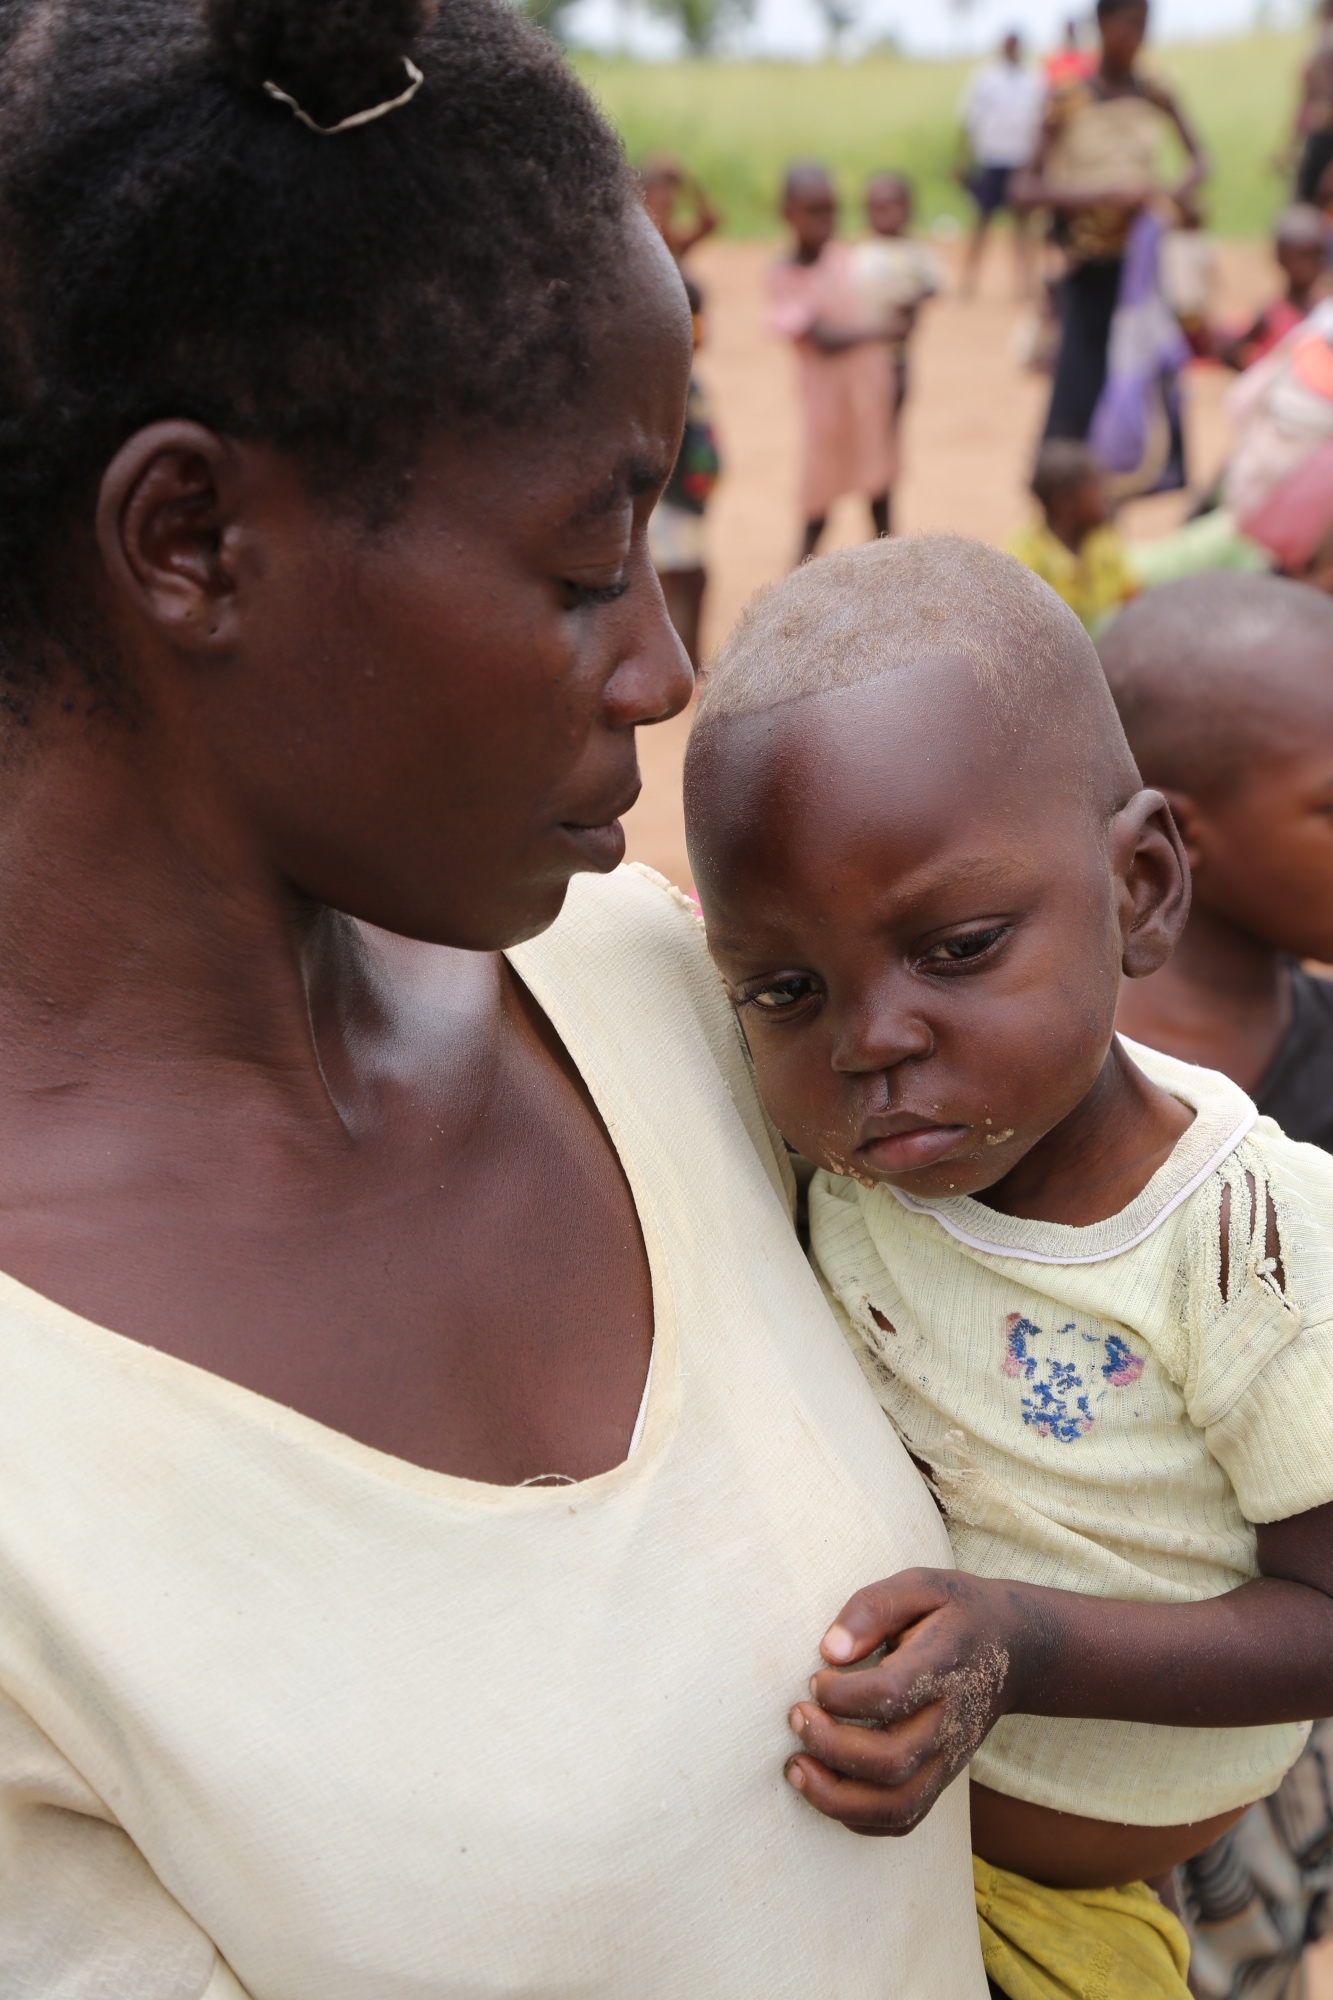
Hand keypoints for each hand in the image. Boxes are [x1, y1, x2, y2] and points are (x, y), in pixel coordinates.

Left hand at [785, 1569, 1028, 1836]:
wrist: (1016, 1648)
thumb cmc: (954, 1612)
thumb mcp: (920, 1584)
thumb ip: (873, 1608)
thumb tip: (829, 1650)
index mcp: (946, 1665)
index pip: (892, 1694)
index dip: (841, 1694)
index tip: (815, 1678)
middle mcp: (951, 1721)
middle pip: (891, 1760)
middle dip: (830, 1745)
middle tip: (796, 1715)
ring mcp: (950, 1757)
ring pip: (897, 1805)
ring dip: (836, 1797)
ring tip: (796, 1767)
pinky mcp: (942, 1778)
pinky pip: (902, 1819)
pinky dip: (858, 1818)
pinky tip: (825, 1787)